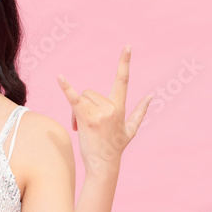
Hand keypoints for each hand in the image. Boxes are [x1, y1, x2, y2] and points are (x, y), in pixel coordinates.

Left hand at [56, 45, 151, 173]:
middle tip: (85, 124)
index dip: (124, 63)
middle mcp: (110, 107)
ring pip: (81, 98)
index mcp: (119, 107)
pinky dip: (66, 88)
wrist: (104, 164)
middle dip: (84, 105)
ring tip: (81, 127)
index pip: (123, 80)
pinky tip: (60, 78)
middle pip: (90, 92)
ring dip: (76, 111)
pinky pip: (73, 98)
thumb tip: (151, 96)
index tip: (127, 47)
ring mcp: (98, 112)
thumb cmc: (116, 147)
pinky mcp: (85, 118)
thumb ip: (140, 111)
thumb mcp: (131, 129)